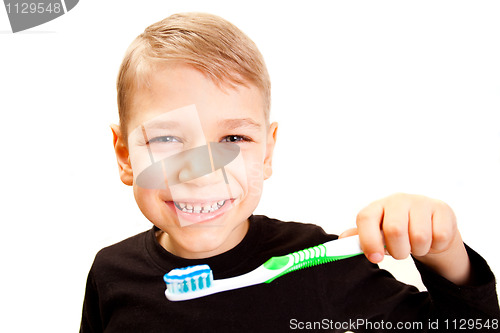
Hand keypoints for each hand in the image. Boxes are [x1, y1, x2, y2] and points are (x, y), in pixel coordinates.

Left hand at [340, 193, 470, 284]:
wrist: (430, 224)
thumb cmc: (400, 230)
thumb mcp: (379, 233)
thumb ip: (361, 238)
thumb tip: (342, 242)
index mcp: (378, 206)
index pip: (366, 218)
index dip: (368, 240)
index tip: (374, 258)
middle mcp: (398, 200)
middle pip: (395, 230)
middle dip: (398, 250)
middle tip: (401, 251)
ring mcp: (421, 202)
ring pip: (419, 237)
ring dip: (418, 250)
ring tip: (416, 245)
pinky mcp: (442, 209)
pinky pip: (440, 237)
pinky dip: (435, 246)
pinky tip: (432, 239)